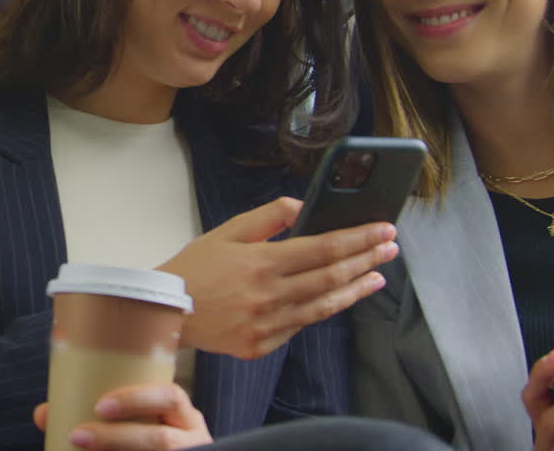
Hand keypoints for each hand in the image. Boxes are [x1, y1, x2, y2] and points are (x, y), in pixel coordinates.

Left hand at [34, 383, 211, 449]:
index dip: (137, 399)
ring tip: (83, 446)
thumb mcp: (131, 424)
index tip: (100, 405)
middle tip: (79, 435)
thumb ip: (95, 418)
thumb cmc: (146, 437)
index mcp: (183, 415)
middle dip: (118, 438)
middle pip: (162, 440)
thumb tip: (43, 414)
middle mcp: (191, 439)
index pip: (171, 396)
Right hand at [157, 197, 397, 359]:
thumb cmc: (194, 268)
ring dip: (355, 290)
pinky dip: (322, 310)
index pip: (324, 247)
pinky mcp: (260, 346)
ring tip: (377, 276)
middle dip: (366, 259)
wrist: (163, 312)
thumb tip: (304, 207)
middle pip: (332, 277)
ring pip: (324, 307)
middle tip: (390, 248)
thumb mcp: (228, 231)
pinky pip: (300, 326)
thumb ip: (269, 216)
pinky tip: (337, 299)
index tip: (383, 229)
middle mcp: (269, 296)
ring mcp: (266, 325)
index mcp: (261, 263)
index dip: (359, 238)